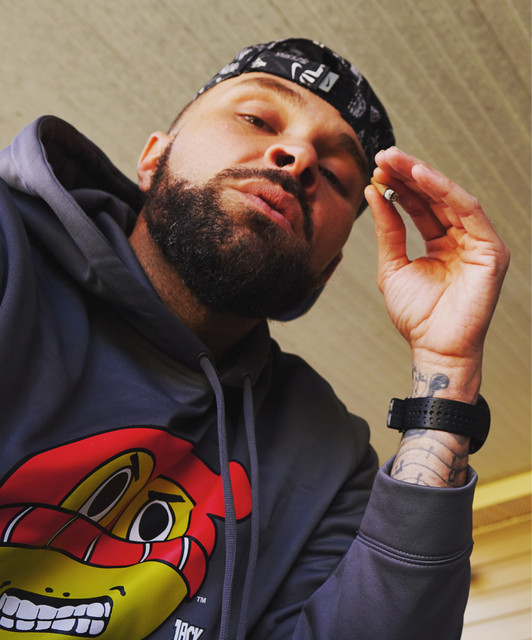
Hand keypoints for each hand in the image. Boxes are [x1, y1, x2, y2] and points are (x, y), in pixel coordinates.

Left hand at [365, 147, 509, 401]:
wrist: (433, 347)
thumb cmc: (416, 315)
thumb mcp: (393, 266)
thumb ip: (388, 230)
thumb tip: (374, 192)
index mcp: (441, 243)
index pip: (420, 205)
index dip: (399, 186)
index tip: (376, 168)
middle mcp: (461, 238)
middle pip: (434, 197)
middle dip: (408, 174)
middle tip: (384, 155)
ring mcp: (478, 242)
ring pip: (450, 198)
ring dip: (423, 175)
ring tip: (396, 160)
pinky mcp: (491, 249)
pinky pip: (469, 211)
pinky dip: (445, 190)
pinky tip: (421, 176)